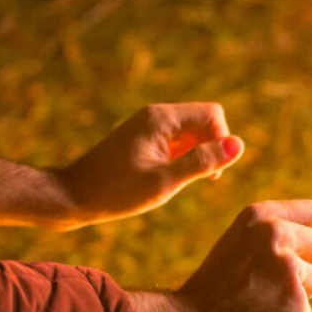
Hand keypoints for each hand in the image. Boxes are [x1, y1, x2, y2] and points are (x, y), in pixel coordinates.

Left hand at [0, 103, 243, 230]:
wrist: (73, 196)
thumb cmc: (118, 192)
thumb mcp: (165, 181)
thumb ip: (203, 162)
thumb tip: (238, 146)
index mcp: (162, 119)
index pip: (213, 115)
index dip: (222, 142)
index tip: (210, 174)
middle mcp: (156, 115)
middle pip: (205, 120)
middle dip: (212, 147)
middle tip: (200, 180)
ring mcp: (148, 126)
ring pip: (192, 132)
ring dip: (198, 155)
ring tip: (180, 181)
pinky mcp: (143, 139)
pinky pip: (177, 141)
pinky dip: (183, 158)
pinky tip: (168, 179)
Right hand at [131, 200, 311, 311]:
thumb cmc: (215, 287)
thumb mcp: (239, 243)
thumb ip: (273, 235)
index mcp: (260, 214)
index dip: (307, 234)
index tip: (292, 250)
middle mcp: (275, 233)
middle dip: (302, 266)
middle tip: (267, 281)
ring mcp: (287, 266)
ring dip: (294, 297)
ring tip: (258, 301)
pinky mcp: (294, 299)